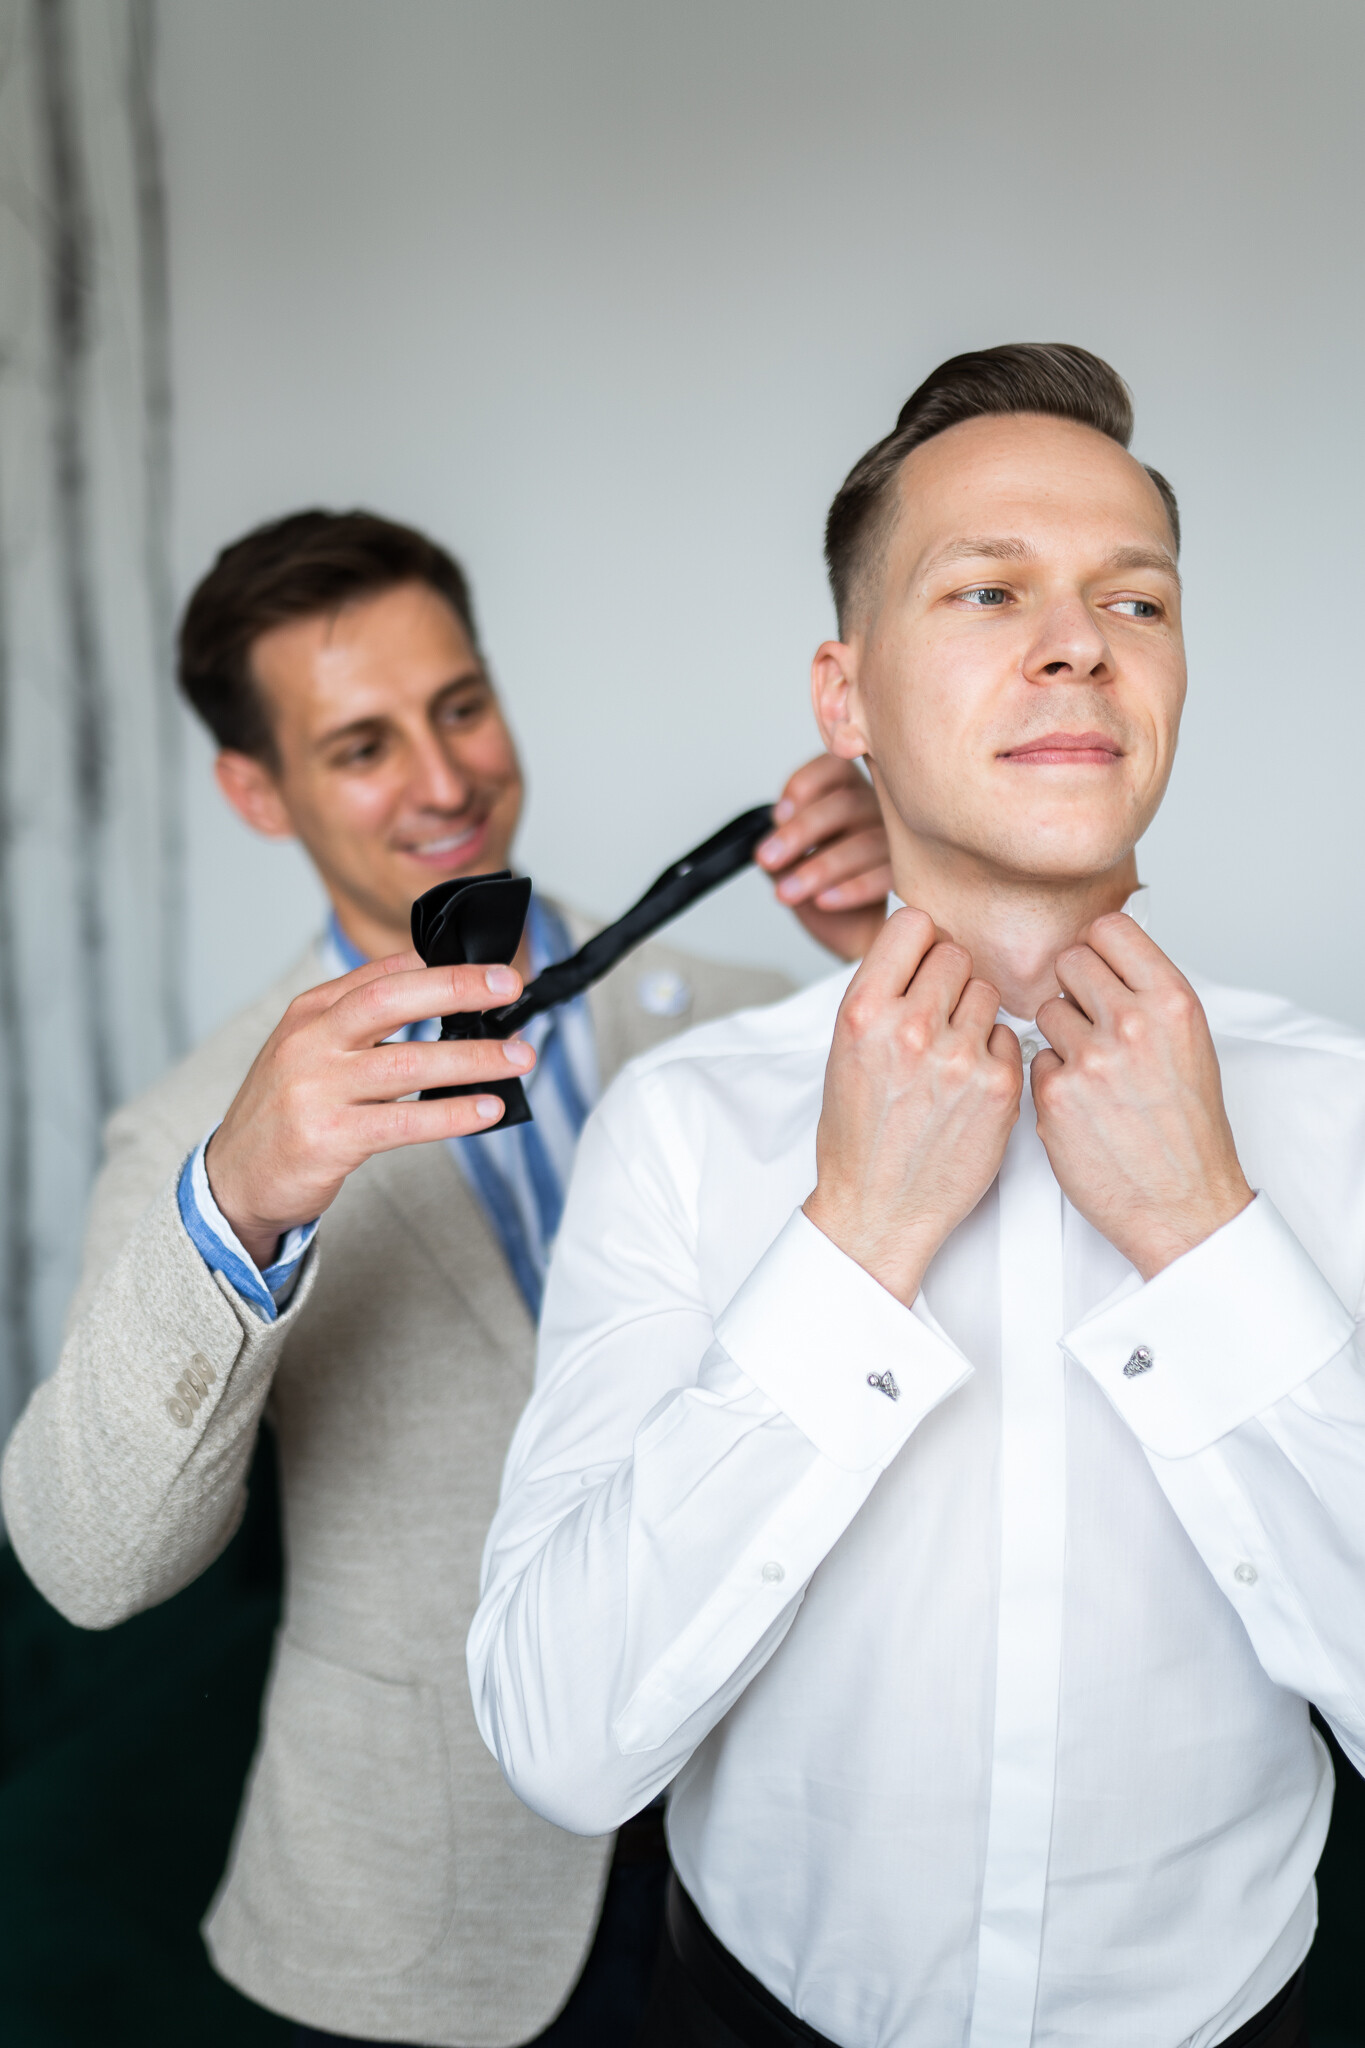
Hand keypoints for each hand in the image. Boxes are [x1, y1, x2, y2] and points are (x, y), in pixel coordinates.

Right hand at [206, 952, 536, 1268]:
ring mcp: (316, 1090)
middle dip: (457, 988)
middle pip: (391, 1000)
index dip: (441, 966)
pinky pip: (404, 1121)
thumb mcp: (311, 1050)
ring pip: (407, 1062)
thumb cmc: (286, 1112)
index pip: (382, 974)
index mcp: (310, 1012)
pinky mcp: (329, 1139)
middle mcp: (310, 1043)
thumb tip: (439, 993)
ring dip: (472, 1058)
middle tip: (508, 987)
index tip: (491, 969)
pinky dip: (451, 1113)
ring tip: (518, 1056)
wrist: (232, 1179)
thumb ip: (363, 1021)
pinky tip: (486, 1110)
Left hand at [755, 755, 890, 959]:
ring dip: (821, 867)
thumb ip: (778, 850)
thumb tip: (768, 848)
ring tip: (787, 893)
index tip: (777, 815)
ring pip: (865, 841)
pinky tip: (824, 901)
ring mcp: (898, 840)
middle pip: (844, 804)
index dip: (802, 785)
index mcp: (847, 791)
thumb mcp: (791, 865)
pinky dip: (853, 888)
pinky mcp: (909, 875)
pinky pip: (886, 875)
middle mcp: (877, 808)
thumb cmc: (825, 889)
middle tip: (767, 859)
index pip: (831, 767)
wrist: (855, 934)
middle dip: (800, 832)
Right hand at [803, 909, 1022, 1303]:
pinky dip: (994, 1054)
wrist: (879, 1209)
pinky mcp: (999, 1088)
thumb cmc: (858, 1136)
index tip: (918, 962)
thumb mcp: (844, 1052)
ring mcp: (959, 1058)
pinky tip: (968, 1084)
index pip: (913, 924)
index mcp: (863, 1013)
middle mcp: (911, 1029)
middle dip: (947, 980)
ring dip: (973, 1015)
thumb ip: (881, 996)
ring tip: (948, 1056)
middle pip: (955, 954)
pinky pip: (1009, 1037)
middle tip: (933, 1019)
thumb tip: (920, 947)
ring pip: (987, 993)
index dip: (919, 942)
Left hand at [1031, 914, 1252, 1279]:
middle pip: (1068, 963)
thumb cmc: (1188, 1129)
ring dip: (1060, 1036)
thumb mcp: (1189, 1044)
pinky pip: (1034, 1061)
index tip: (1099, 966)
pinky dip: (1050, 1079)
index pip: (1110, 929)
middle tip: (1093, 1024)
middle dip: (1074, 990)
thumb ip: (1148, 995)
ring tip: (1093, 1072)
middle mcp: (1132, 1023)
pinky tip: (1081, 1105)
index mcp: (1172, 1002)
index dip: (1097, 948)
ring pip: (1045, 1012)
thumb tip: (1105, 957)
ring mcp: (1090, 1059)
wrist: (1183, 1203)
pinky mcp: (1054, 1095)